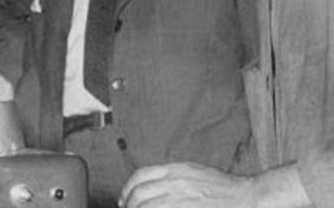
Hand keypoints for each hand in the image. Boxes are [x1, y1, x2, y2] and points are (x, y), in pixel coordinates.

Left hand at [119, 163, 253, 207]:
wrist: (250, 198)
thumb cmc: (226, 189)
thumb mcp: (194, 173)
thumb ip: (172, 178)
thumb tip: (150, 188)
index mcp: (176, 171)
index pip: (140, 177)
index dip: (127, 189)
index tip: (125, 200)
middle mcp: (176, 183)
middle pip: (139, 194)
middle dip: (130, 204)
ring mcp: (181, 199)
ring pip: (146, 206)